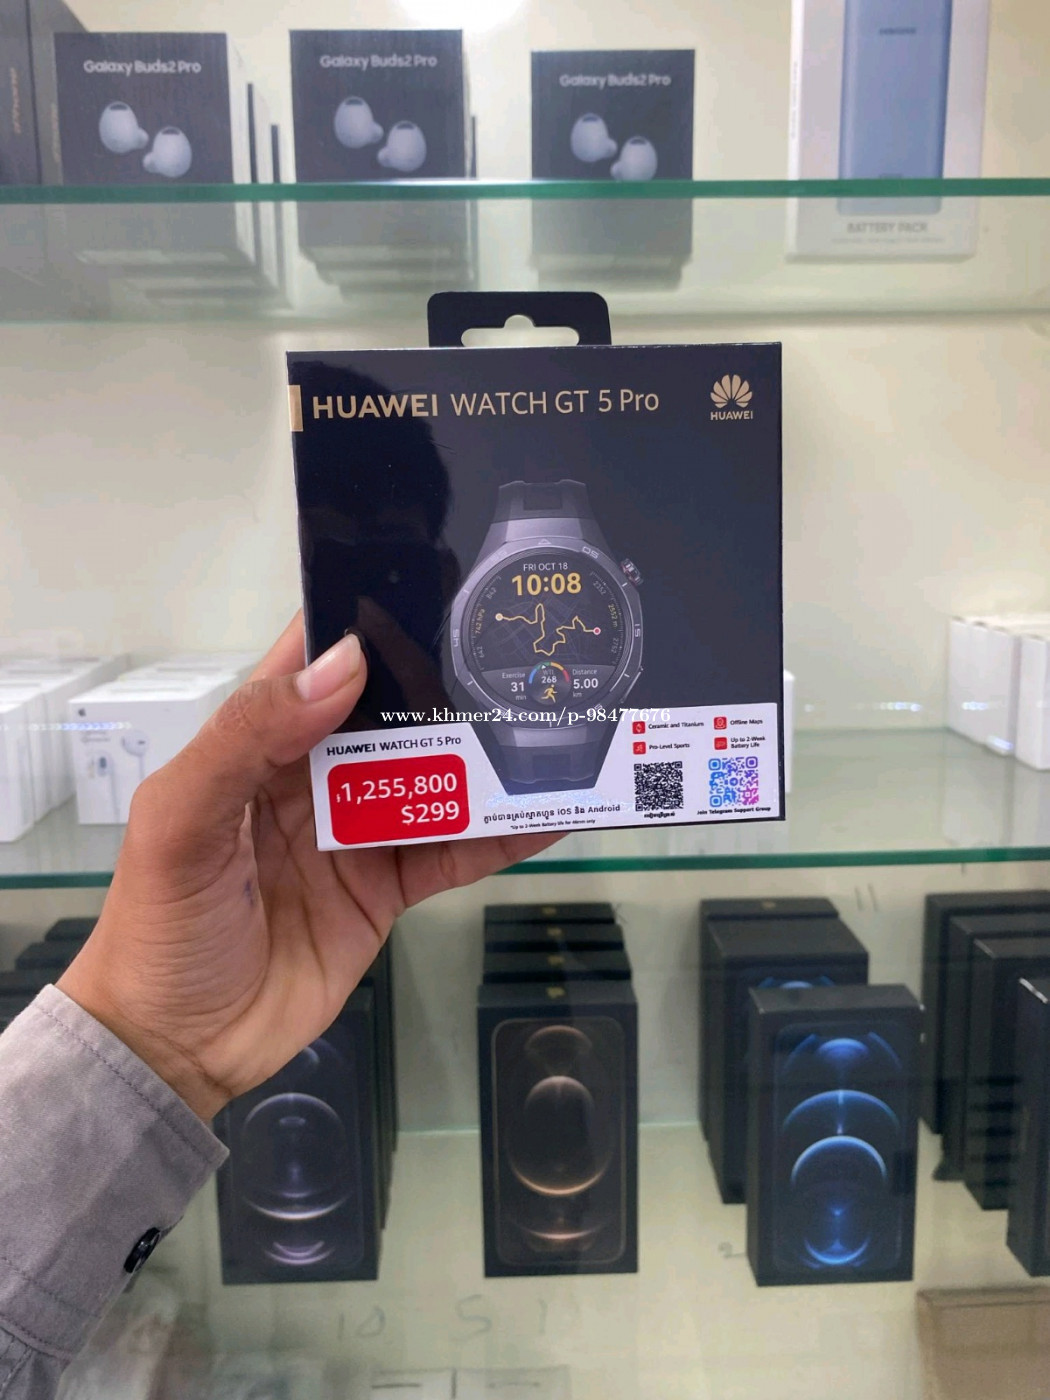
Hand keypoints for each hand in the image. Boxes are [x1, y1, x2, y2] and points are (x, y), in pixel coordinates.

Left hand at [58, 616, 560, 1120]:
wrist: (178, 1048)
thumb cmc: (160, 927)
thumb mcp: (180, 822)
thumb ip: (248, 738)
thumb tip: (344, 665)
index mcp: (256, 744)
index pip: (314, 664)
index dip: (365, 623)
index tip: (434, 585)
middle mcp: (314, 777)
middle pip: (390, 714)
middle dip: (446, 681)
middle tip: (519, 648)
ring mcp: (357, 832)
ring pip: (433, 777)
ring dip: (484, 754)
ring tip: (550, 718)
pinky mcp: (389, 889)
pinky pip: (453, 852)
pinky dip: (501, 835)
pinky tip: (549, 813)